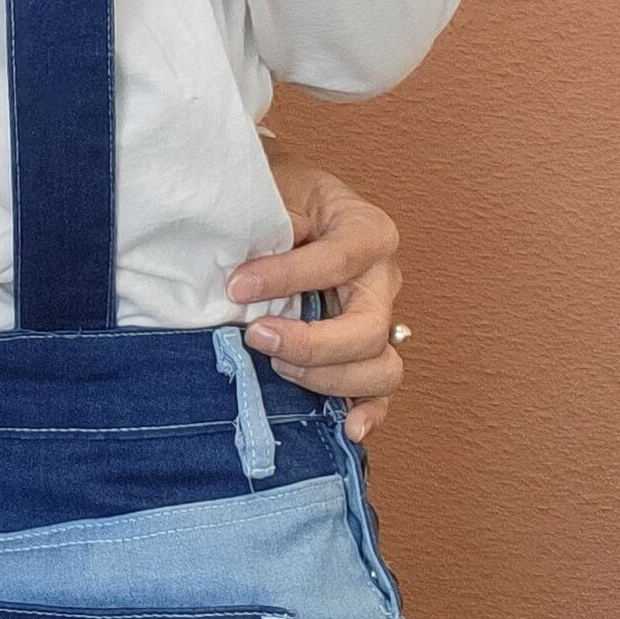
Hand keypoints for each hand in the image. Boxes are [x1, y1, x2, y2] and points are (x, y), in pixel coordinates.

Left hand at [229, 140, 404, 443]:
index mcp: (367, 230)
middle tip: (257, 336)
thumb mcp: (275, 191)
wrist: (286, 206)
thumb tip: (241, 268)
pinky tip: (348, 427)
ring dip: (328, 377)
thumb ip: (268, 222)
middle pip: (368, 328)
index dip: (286, 277)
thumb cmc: (280, 199)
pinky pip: (380, 392)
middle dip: (312, 343)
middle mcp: (383, 279)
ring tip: (278, 366)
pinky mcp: (367, 353)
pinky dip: (369, 412)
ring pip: (381, 367)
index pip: (338, 260)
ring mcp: (380, 321)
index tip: (236, 286)